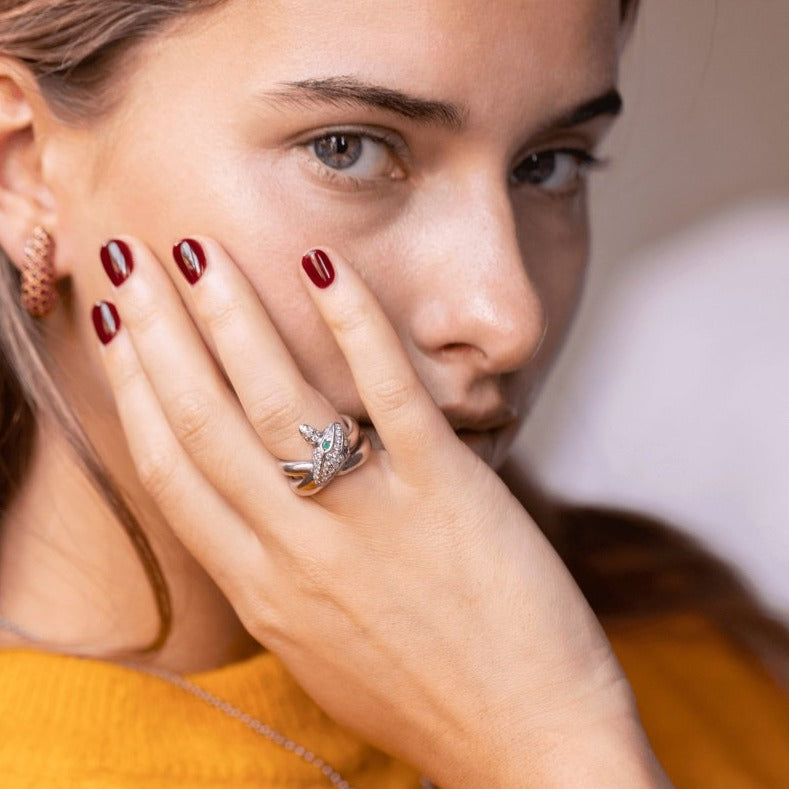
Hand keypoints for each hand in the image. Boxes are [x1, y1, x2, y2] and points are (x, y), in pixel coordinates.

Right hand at [94, 237, 666, 787]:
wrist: (528, 747)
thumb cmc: (424, 696)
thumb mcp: (320, 645)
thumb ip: (278, 574)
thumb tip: (254, 508)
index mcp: (261, 590)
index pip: (170, 471)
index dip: (131, 390)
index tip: (115, 329)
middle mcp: (296, 553)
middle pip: (201, 422)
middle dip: (157, 331)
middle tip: (130, 259)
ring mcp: (368, 522)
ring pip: (274, 401)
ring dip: (231, 317)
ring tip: (201, 252)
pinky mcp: (445, 494)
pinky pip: (388, 398)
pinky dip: (354, 328)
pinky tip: (323, 269)